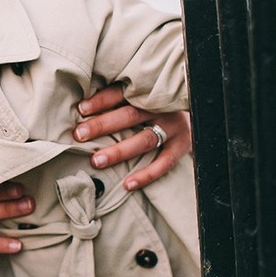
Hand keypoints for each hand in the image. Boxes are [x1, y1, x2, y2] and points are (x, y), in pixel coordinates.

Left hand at [73, 84, 191, 189]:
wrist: (195, 111)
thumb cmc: (154, 104)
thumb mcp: (139, 96)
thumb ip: (117, 99)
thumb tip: (81, 108)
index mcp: (148, 92)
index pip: (122, 93)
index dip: (101, 101)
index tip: (80, 109)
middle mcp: (162, 108)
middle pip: (130, 116)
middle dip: (102, 125)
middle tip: (79, 135)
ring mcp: (174, 127)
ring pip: (143, 140)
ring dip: (118, 151)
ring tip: (96, 161)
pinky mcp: (182, 146)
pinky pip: (164, 163)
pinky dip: (146, 175)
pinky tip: (127, 184)